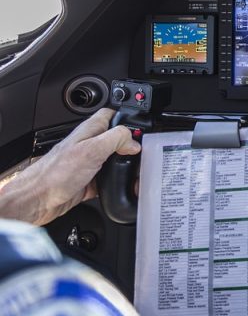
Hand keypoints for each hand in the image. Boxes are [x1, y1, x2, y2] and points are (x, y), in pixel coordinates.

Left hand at [0, 108, 139, 225]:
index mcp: (89, 132)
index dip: (126, 117)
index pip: (110, 115)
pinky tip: (121, 185)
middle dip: (130, 143)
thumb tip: (134, 141)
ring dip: (124, 163)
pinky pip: (109, 179)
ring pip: (113, 159)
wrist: (37, 201)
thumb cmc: (54, 175)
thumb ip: (116, 139)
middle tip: (141, 149)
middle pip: (115, 138)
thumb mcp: (91, 150)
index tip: (140, 126)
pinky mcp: (88, 181)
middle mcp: (88, 145)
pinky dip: (117, 182)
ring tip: (135, 166)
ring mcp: (88, 164)